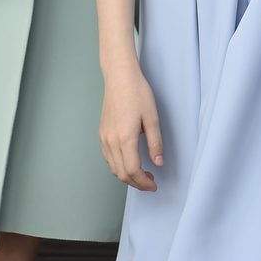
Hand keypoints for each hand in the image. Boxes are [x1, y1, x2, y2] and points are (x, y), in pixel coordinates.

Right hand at [99, 63, 163, 191]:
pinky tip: (129, 161)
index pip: (133, 171)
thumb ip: (155, 142)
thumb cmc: (137, 92)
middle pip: (121, 174)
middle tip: (150, 182)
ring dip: (127, 176)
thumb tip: (158, 163)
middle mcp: (111, 141)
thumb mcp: (152, 117)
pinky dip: (118, 166)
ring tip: (142, 174)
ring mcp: (104, 138)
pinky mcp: (102, 133)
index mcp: (125, 138)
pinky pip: (108, 158)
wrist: (119, 76)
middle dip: (136, 183)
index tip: (154, 184)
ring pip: (113, 168)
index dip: (144, 182)